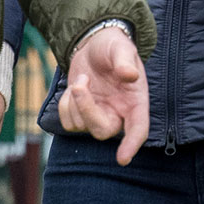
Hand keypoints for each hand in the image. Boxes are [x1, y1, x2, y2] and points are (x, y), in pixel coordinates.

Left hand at [58, 26, 147, 164]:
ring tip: (83, 78)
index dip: (131, 145)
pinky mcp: (81, 115)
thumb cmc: (113, 47)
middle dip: (86, 110)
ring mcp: (98, 116)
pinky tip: (73, 88)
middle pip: (102, 130)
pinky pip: (68, 122)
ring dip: (74, 101)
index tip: (123, 159)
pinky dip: (65, 105)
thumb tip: (130, 75)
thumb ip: (125, 61)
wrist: (94, 45)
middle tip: (79, 84)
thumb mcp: (120, 47)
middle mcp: (118, 114)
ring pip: (81, 125)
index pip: (138, 129)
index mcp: (135, 102)